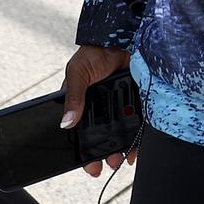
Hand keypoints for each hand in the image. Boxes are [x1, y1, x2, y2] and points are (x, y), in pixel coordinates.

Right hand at [59, 44, 134, 175]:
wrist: (121, 36)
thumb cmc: (94, 53)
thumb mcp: (78, 73)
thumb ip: (73, 96)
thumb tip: (66, 123)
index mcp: (83, 104)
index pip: (82, 133)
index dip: (85, 152)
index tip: (90, 167)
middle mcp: (102, 108)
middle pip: (103, 138)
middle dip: (105, 154)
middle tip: (110, 164)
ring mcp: (120, 105)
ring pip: (120, 133)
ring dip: (121, 149)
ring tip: (122, 159)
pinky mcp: (136, 100)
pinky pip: (137, 123)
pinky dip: (137, 136)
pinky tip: (136, 146)